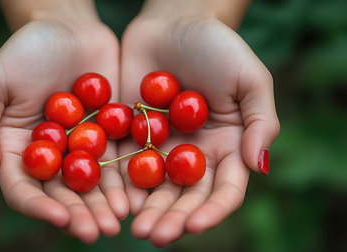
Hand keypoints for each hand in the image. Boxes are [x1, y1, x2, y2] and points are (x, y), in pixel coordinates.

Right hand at [0, 19, 127, 242]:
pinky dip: (124, 182)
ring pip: (90, 185)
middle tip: (97, 232)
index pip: (23, 188)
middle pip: (61, 194)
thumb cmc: (26, 50)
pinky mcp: (108, 136)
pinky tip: (134, 198)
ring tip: (117, 223)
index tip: (60, 218)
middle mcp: (49, 155)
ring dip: (103, 207)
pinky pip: (116, 163)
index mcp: (18, 149)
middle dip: (78, 215)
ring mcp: (80, 148)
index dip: (39, 207)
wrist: (68, 27)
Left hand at [119, 13, 279, 245]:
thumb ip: (260, 122)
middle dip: (171, 217)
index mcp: (225, 147)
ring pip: (152, 187)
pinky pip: (123, 162)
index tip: (195, 224)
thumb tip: (258, 166)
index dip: (211, 210)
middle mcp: (192, 154)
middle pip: (184, 195)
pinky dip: (118, 182)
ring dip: (143, 208)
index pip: (223, 189)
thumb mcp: (250, 78)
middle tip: (153, 235)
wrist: (174, 22)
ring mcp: (160, 146)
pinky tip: (110, 198)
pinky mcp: (130, 133)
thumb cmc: (217, 46)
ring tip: (131, 227)